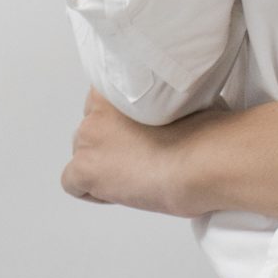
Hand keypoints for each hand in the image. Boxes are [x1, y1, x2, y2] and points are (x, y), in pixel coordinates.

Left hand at [59, 88, 233, 216]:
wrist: (203, 160)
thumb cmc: (205, 132)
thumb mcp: (187, 100)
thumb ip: (164, 102)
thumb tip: (170, 117)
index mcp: (119, 86)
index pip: (102, 104)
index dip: (121, 125)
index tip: (139, 136)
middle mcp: (96, 108)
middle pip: (91, 131)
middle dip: (110, 146)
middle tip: (141, 157)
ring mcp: (87, 138)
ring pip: (82, 156)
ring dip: (103, 167)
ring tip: (135, 176)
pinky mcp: (85, 168)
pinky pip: (72, 183)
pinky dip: (93, 191)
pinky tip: (121, 191)